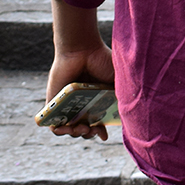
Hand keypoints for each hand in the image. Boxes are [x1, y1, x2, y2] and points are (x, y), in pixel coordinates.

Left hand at [46, 0, 115, 140]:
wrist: (82, 48)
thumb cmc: (102, 61)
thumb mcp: (118, 82)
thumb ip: (123, 98)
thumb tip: (133, 117)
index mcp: (96, 101)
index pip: (97, 123)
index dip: (100, 132)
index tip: (104, 135)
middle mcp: (82, 104)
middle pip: (83, 129)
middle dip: (88, 134)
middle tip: (92, 129)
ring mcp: (67, 104)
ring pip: (68, 128)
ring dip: (74, 134)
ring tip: (81, 128)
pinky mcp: (53, 102)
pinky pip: (52, 122)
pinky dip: (58, 129)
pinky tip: (65, 128)